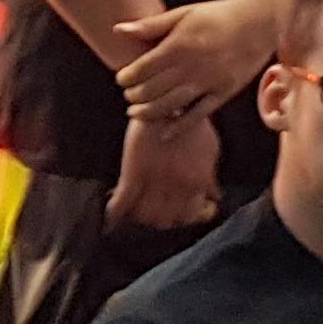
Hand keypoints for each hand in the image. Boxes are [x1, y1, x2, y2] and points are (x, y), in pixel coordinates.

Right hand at [107, 104, 226, 229]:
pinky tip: (109, 223)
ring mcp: (154, 181)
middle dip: (163, 220)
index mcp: (198, 181)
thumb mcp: (210, 149)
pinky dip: (113, 215)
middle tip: (159, 213)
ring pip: (145, 217)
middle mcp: (178, 186)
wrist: (168, 101)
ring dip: (141, 218)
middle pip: (167, 220)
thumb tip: (213, 197)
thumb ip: (209, 176)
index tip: (186, 215)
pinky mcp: (132, 173)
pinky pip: (122, 202)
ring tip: (139, 212)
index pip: (194, 215)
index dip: (190, 219)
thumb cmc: (192, 123)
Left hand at [112, 0, 278, 126]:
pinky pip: (199, 114)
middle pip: (151, 90)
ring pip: (170, 105)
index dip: (125, 78)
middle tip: (129, 95)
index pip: (141, 70)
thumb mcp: (183, 13)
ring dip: (148, 113)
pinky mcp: (224, 92)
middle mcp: (191, 66)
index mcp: (178, 45)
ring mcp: (209, 82)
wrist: (261, 21)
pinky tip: (165, 133)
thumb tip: (117, 30)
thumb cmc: (220, 15)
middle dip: (133, 96)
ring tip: (136, 113)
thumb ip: (150, 25)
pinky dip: (180, 126)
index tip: (122, 78)